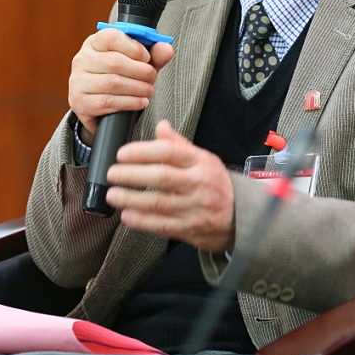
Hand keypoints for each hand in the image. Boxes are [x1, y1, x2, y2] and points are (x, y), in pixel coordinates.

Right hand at [68, 29, 173, 143]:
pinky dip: (129, 102)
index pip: (111, 37)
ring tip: (149, 91)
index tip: (147, 58)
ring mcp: (77, 81)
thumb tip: (166, 48)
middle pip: (114, 62)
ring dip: (137, 88)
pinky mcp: (79, 102)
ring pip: (112, 83)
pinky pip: (107, 101)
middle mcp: (82, 59)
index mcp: (94, 43)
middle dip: (140, 71)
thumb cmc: (120, 77)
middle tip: (153, 78)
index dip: (134, 48)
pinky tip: (141, 102)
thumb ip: (154, 54)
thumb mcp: (138, 63)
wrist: (99, 106)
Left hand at [105, 120, 234, 252]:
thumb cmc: (216, 184)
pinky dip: (142, 221)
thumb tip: (160, 125)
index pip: (169, 152)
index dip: (143, 151)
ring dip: (132, 199)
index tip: (122, 154)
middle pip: (162, 177)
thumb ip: (179, 144)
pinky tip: (127, 216)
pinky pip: (163, 225)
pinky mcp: (190, 228)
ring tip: (112, 195)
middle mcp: (198, 183)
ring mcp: (195, 207)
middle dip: (132, 175)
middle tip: (112, 173)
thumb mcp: (204, 158)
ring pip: (159, 202)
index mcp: (201, 162)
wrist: (242, 217)